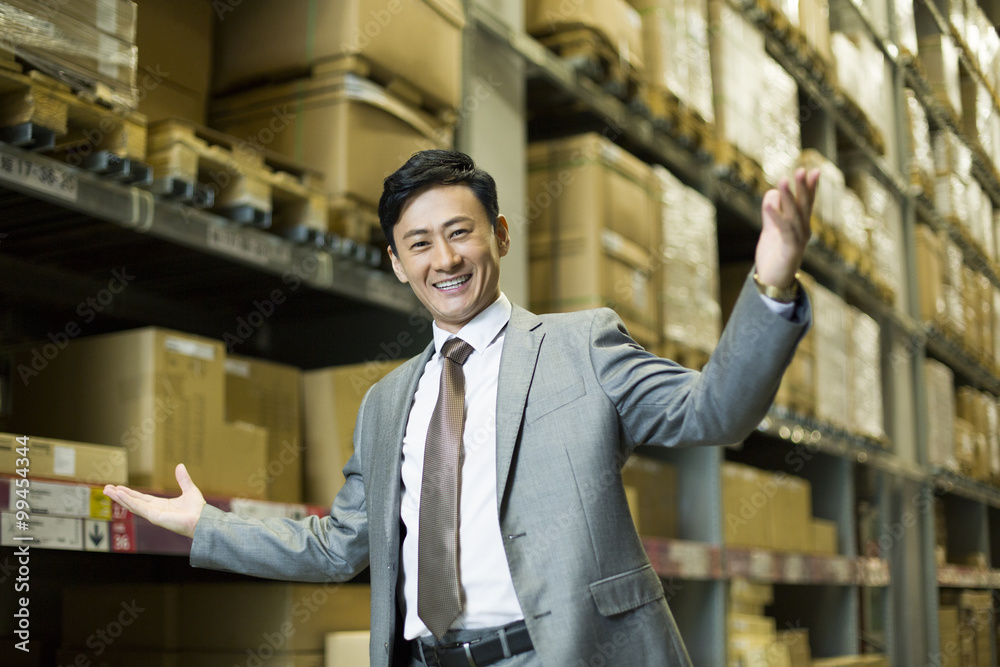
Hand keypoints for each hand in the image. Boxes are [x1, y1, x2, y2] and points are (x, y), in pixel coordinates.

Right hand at [103, 463, 206, 538]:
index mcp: (161, 505)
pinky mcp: (154, 517)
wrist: (202, 519)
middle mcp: (154, 510)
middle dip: (119, 495)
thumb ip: (183, 479)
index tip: (118, 488)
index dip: (129, 493)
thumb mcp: (189, 489)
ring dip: (120, 497)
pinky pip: (138, 507)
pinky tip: (120, 495)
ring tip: (108, 490)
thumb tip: (180, 465)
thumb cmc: (197, 509)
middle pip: (132, 502)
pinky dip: (128, 501)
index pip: (141, 498)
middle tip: (106, 488)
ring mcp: (153, 514)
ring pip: (132, 505)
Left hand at [755, 167, 820, 287]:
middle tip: (803, 170)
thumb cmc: (774, 256)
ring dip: (788, 197)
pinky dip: (775, 216)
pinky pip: (783, 229)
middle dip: (803, 187)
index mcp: (800, 225)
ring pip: (794, 215)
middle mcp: (803, 231)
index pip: (806, 203)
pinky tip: (769, 204)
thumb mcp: (771, 229)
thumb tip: (772, 192)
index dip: (809, 187)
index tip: (813, 170)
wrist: (772, 282)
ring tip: (783, 180)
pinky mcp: (790, 250)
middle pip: (804, 206)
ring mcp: (798, 241)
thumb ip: (772, 212)